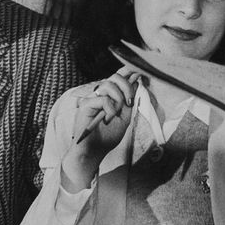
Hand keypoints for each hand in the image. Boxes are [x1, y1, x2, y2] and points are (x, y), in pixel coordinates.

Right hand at [61, 71, 138, 191]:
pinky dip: (110, 109)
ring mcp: (91, 98)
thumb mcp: (124, 119)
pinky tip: (108, 119)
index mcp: (109, 96)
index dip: (128, 73)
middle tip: (129, 103)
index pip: (117, 78)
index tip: (138, 74)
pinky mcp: (85, 104)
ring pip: (108, 85)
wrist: (93, 152)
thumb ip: (129, 102)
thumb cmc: (107, 137)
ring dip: (117, 99)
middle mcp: (99, 94)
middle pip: (114, 77)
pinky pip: (103, 99)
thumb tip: (135, 83)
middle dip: (126, 87)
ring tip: (115, 114)